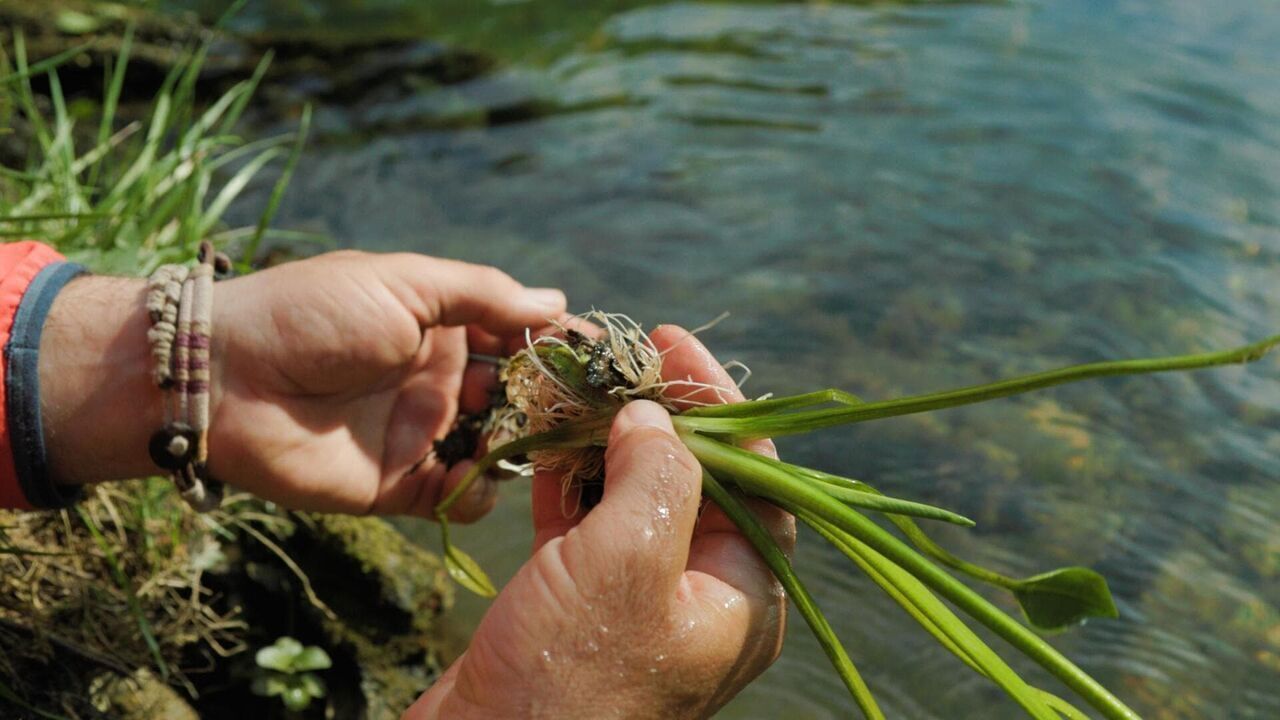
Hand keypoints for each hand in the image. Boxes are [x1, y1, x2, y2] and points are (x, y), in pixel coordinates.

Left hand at [39, 251, 564, 519]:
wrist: (222, 378)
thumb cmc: (312, 313)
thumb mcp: (403, 284)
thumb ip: (484, 295)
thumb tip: (558, 302)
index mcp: (440, 327)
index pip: (516, 337)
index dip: (557, 346)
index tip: (601, 356)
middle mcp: (437, 380)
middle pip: (515, 396)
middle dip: (549, 401)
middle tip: (580, 409)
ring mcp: (418, 433)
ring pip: (494, 449)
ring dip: (520, 445)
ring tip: (531, 440)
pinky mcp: (395, 484)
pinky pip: (453, 496)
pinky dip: (477, 491)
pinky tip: (479, 473)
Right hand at [405, 326, 793, 718]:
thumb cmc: (571, 679)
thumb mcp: (631, 560)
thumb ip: (658, 475)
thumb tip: (655, 417)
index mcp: (742, 593)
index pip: (753, 473)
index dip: (719, 402)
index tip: (672, 345)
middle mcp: (699, 595)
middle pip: (693, 478)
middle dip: (656, 413)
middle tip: (620, 356)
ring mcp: (635, 602)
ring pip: (631, 497)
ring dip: (603, 438)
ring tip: (575, 384)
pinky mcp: (575, 607)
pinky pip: (582, 526)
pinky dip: (564, 479)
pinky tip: (543, 436)